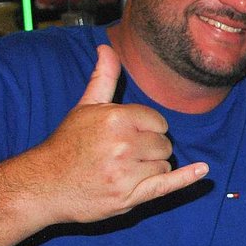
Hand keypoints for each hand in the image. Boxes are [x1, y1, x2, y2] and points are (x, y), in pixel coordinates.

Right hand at [32, 46, 207, 223]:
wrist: (43, 185)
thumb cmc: (67, 144)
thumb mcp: (85, 107)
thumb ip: (103, 78)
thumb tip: (107, 47)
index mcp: (116, 119)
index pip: (159, 121)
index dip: (147, 128)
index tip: (128, 134)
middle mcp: (123, 145)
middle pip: (164, 144)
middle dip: (150, 148)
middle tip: (122, 154)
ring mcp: (126, 173)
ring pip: (164, 164)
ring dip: (151, 167)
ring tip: (123, 169)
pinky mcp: (129, 198)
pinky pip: (167, 185)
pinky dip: (186, 178)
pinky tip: (202, 171)